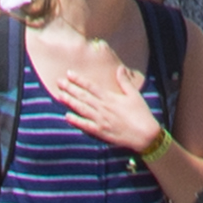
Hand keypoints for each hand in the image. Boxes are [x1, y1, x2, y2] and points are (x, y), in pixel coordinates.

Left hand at [23, 25, 165, 154]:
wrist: (144, 135)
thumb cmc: (141, 113)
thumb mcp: (134, 95)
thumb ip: (125, 82)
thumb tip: (120, 68)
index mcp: (110, 98)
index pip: (91, 86)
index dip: (79, 80)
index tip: (69, 74)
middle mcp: (103, 108)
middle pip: (83, 96)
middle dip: (70, 88)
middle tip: (58, 82)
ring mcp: (100, 120)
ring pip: (81, 109)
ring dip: (69, 102)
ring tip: (59, 95)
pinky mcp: (100, 132)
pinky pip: (85, 126)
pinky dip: (75, 121)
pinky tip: (67, 116)